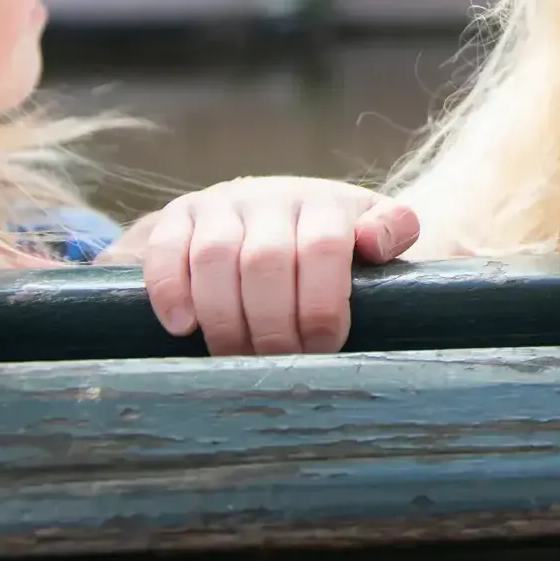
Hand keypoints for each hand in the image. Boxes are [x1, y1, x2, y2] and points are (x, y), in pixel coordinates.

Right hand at [103, 178, 420, 355]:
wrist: (269, 210)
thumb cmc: (329, 240)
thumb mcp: (371, 229)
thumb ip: (392, 230)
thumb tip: (373, 241)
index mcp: (325, 203)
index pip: (323, 248)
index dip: (321, 306)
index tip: (322, 349)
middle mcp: (271, 196)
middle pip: (266, 260)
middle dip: (273, 325)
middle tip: (278, 364)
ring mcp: (222, 203)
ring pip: (216, 257)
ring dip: (225, 318)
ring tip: (236, 357)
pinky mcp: (180, 216)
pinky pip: (167, 249)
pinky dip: (171, 291)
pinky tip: (183, 328)